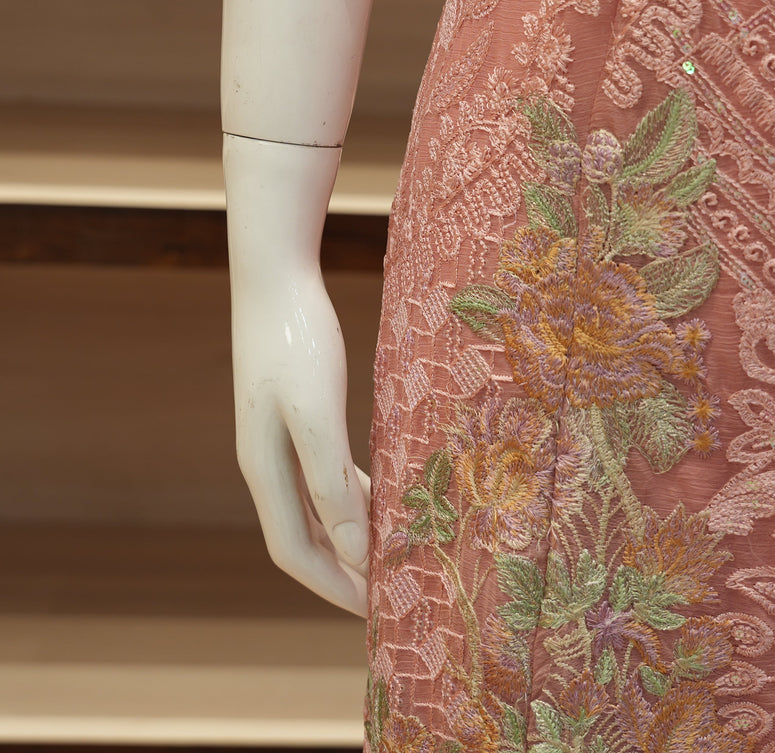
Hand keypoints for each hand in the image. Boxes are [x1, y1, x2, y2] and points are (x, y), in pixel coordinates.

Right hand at [231, 264, 370, 613]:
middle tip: (391, 591)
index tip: (375, 612)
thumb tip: (351, 549)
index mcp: (265, 470)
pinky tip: (381, 490)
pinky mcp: (294, 412)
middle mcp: (266, 462)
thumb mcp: (317, 412)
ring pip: (315, 505)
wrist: (274, 277)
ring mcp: (277, 438)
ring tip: (394, 549)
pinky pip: (323, 471)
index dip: (332, 586)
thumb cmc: (296, 340)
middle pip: (303, 536)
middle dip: (343, 570)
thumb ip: (330, 481)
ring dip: (349, 532)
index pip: (295, 553)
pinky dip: (350, 493)